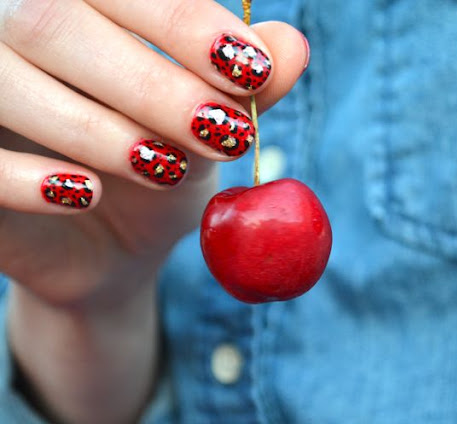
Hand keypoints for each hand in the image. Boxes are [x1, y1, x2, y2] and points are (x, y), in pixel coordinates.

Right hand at [0, 0, 307, 421]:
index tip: (251, 69)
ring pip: (4, 76)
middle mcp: (16, 30)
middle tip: (224, 133)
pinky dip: (24, 178)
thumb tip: (292, 48)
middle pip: (55, 19)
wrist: (108, 244)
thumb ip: (244, 87)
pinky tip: (82, 194)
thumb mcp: (209, 128)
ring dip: (95, 126)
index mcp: (84, 8)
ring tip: (166, 167)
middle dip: (151, 81)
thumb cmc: (159, 170)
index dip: (184, 20)